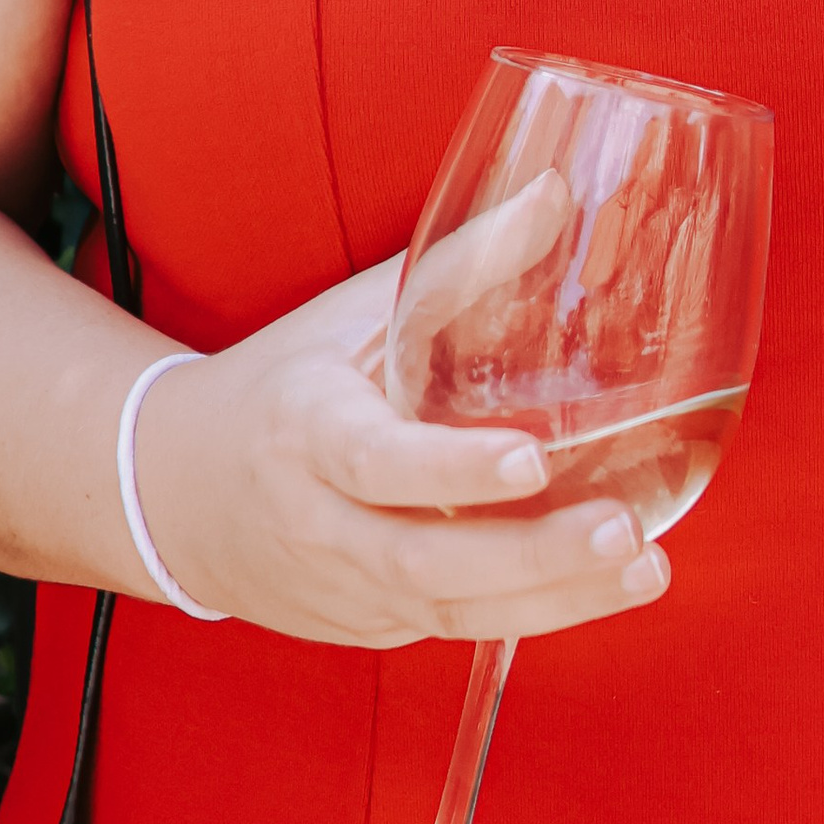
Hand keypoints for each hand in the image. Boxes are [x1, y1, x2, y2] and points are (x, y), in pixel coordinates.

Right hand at [123, 250, 668, 646]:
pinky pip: (452, 628)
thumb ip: (457, 266)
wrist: (177, 492)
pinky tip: (606, 589)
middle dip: (531, 557)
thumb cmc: (285, 385)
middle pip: (425, 561)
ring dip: (555, 599)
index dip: (452, 471)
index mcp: (306, 431)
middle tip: (623, 531)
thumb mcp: (355, 315)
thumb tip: (557, 195)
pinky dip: (531, 614)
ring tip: (645, 569)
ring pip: (449, 611)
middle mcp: (320, 523)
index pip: (377, 463)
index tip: (530, 461)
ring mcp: (344, 588)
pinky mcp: (369, 627)